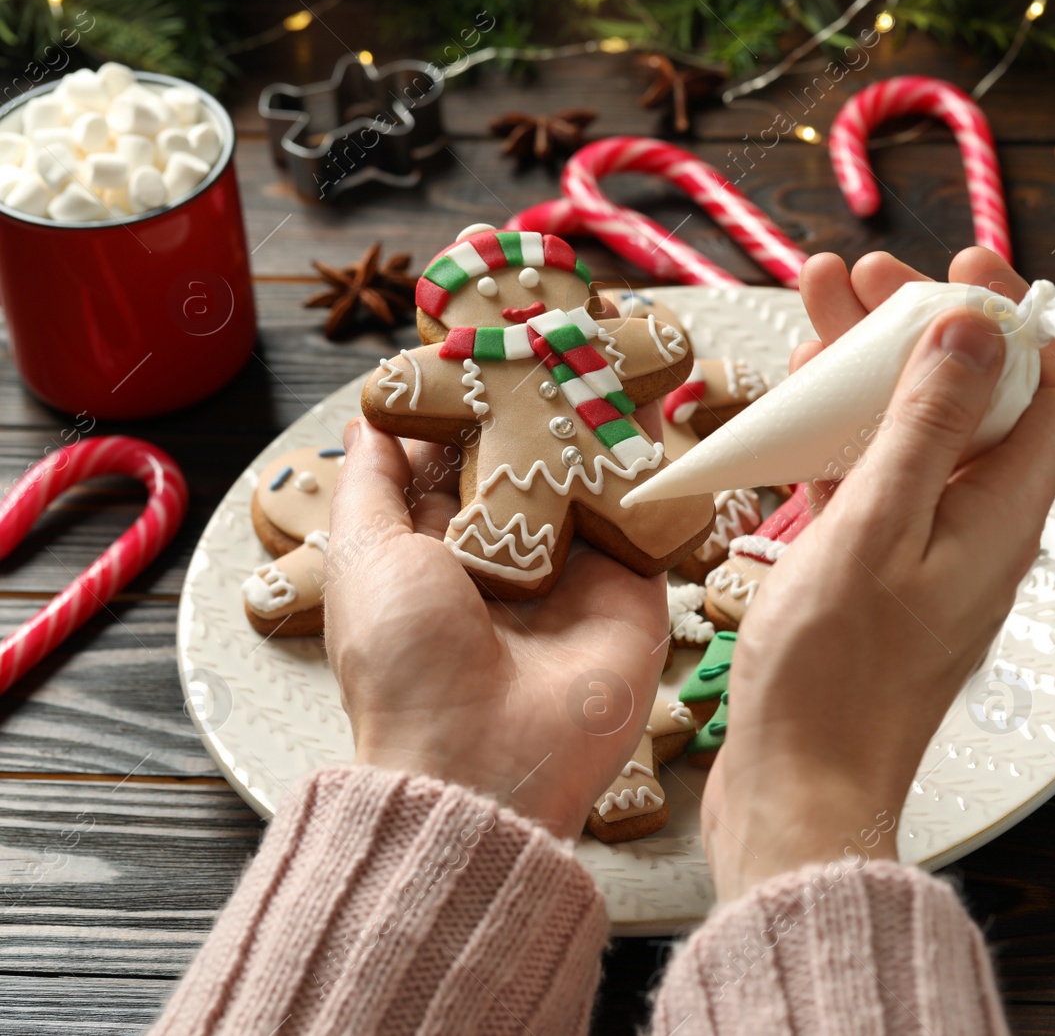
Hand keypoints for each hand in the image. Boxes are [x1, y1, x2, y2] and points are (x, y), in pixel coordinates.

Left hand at [323, 344, 670, 839]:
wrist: (484, 760)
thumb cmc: (407, 663)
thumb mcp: (366, 558)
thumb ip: (373, 486)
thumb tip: (369, 419)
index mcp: (442, 553)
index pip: (460, 461)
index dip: (471, 402)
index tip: (486, 340)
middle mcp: (512, 557)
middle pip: (532, 461)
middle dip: (543, 400)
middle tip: (556, 325)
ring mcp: (578, 571)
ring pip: (593, 477)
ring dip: (600, 417)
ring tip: (608, 342)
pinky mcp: (635, 588)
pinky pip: (648, 516)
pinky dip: (653, 462)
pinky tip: (656, 400)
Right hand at [699, 248, 1054, 899]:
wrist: (797, 795)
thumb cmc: (835, 680)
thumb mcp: (878, 530)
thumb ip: (927, 425)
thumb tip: (978, 329)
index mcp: (1003, 520)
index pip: (1044, 396)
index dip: (1013, 322)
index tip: (964, 267)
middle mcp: (975, 533)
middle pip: (968, 404)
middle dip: (921, 330)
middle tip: (864, 277)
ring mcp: (922, 557)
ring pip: (909, 438)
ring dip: (867, 374)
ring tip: (812, 314)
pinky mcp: (873, 580)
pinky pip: (868, 487)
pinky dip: (836, 439)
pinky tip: (794, 406)